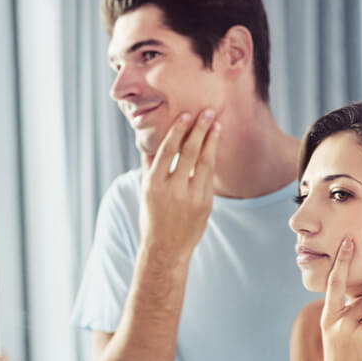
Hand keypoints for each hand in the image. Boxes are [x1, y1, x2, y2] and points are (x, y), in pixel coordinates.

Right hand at [139, 109, 220, 258]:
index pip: (167, 151)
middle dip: (199, 130)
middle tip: (208, 112)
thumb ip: (149, 166)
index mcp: (154, 184)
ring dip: (211, 141)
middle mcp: (172, 190)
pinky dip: (212, 159)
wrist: (166, 249)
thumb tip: (149, 140)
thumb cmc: (152, 216)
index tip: (186, 115)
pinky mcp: (205, 204)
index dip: (177, 131)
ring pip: (204, 163)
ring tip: (216, 124)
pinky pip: (209, 176)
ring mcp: (191, 198)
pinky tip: (214, 146)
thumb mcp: (145, 191)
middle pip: (188, 153)